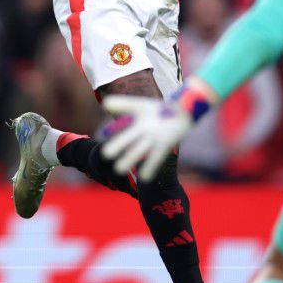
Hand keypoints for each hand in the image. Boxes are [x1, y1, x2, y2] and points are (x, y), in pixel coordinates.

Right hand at [100, 81, 214, 182]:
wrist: (182, 111)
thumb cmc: (161, 109)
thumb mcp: (141, 106)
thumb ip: (124, 104)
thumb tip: (104, 104)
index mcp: (137, 124)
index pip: (122, 129)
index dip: (112, 133)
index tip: (100, 136)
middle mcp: (144, 134)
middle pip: (129, 141)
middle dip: (118, 148)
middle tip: (106, 155)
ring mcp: (154, 140)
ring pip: (140, 151)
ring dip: (130, 159)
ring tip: (120, 170)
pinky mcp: (165, 145)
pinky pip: (156, 158)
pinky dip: (150, 167)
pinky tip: (145, 178)